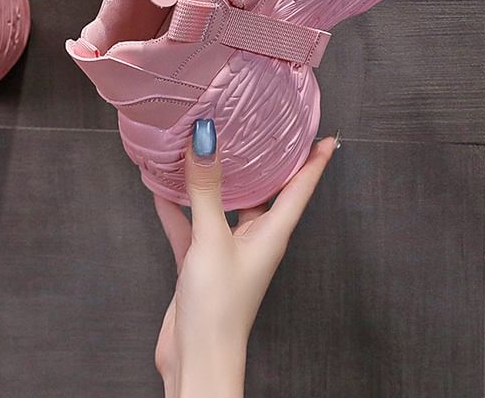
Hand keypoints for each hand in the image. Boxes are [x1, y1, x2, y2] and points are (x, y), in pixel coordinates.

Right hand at [154, 119, 337, 397]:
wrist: (197, 358)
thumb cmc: (219, 308)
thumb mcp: (212, 240)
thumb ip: (207, 190)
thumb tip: (206, 139)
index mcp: (272, 233)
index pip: (300, 188)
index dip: (313, 161)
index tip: (323, 134)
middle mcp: (255, 239)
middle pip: (264, 191)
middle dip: (262, 162)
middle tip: (258, 127)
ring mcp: (228, 251)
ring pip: (224, 205)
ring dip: (214, 182)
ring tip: (204, 149)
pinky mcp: (202, 263)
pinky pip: (192, 226)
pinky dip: (178, 209)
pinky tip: (162, 191)